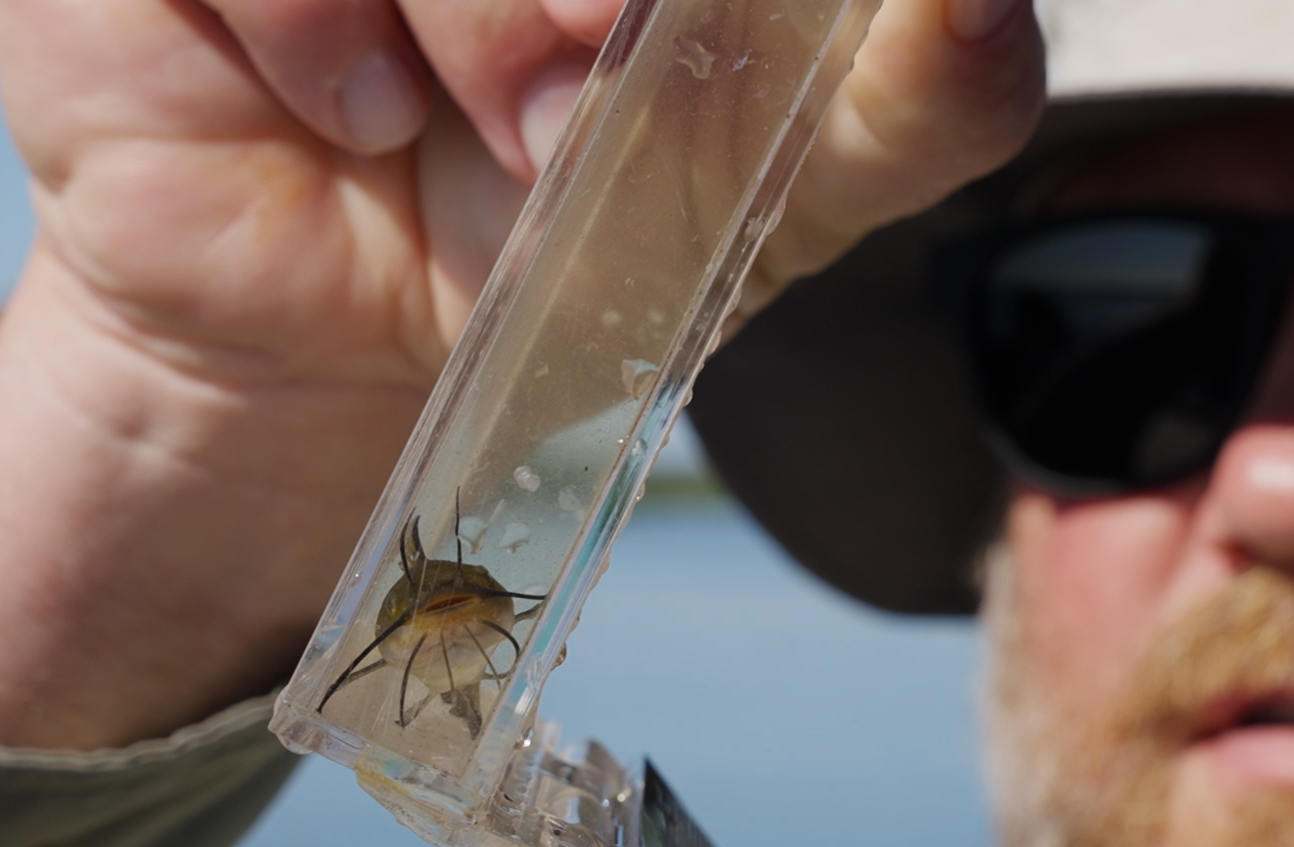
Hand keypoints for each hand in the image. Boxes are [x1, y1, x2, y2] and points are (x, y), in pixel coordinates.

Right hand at [0, 0, 1042, 748]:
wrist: (353, 364)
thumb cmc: (571, 257)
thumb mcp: (772, 198)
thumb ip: (913, 103)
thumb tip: (984, 4)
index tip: (827, 25)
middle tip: (598, 95)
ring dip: (483, 7)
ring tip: (505, 131)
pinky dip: (309, 23)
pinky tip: (354, 115)